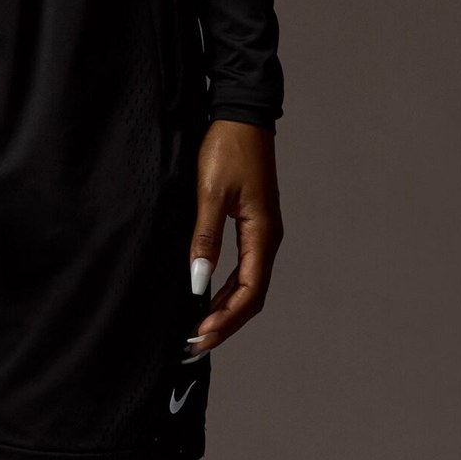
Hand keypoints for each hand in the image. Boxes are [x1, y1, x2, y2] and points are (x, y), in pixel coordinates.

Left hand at [186, 119, 281, 357]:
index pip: (249, 292)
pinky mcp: (251, 227)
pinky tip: (204, 302)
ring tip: (196, 331)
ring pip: (247, 287)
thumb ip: (205, 238)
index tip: (199, 335)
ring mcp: (261, 234)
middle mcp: (267, 239)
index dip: (226, 319)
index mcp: (262, 233)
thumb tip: (197, 281)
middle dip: (224, 324)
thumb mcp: (210, 192)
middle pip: (250, 297)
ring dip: (224, 311)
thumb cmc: (226, 148)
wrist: (240, 114)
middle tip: (193, 345)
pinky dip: (224, 292)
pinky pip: (242, 271)